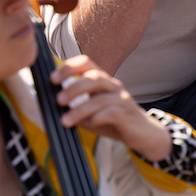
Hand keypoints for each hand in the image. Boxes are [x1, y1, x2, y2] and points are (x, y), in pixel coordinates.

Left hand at [51, 55, 172, 161]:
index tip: (53, 79)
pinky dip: (95, 119)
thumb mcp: (94, 109)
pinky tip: (88, 125)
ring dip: (80, 109)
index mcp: (103, 80)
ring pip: (99, 98)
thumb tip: (56, 106)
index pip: (86, 63)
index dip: (68, 67)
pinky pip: (110, 113)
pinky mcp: (126, 114)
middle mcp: (113, 85)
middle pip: (93, 77)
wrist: (142, 133)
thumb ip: (78, 105)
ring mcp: (121, 99)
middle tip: (59, 100)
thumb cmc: (115, 119)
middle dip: (73, 88)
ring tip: (66, 120)